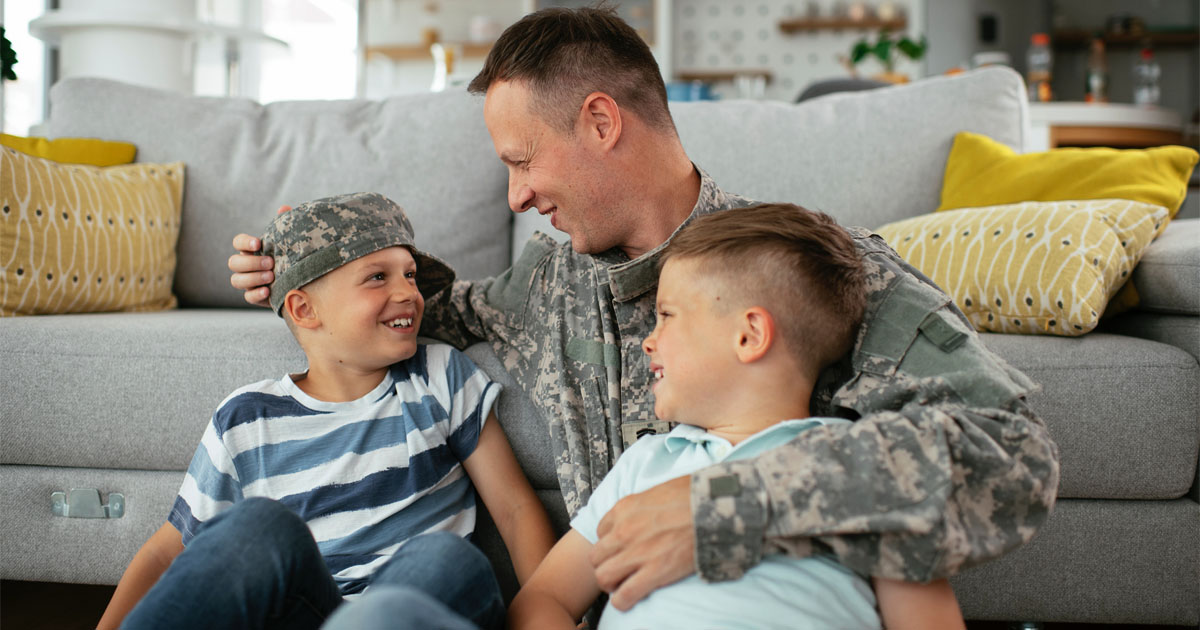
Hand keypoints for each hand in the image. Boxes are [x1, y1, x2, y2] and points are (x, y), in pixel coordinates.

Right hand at [228, 205, 289, 305]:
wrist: (305, 281)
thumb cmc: (293, 256)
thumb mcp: (291, 241)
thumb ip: (285, 225)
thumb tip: (284, 208)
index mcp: (252, 250)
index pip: (238, 242)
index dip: (244, 242)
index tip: (258, 243)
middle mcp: (246, 266)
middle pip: (233, 263)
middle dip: (250, 262)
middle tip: (271, 262)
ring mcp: (249, 282)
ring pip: (236, 280)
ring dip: (252, 278)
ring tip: (271, 276)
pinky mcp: (255, 296)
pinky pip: (247, 297)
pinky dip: (255, 294)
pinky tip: (268, 290)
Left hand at [590, 475, 694, 610]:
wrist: (715, 506)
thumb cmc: (694, 494)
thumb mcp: (659, 490)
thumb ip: (644, 506)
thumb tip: (649, 515)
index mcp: (625, 507)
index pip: (601, 531)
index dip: (611, 543)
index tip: (622, 549)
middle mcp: (624, 530)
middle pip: (596, 555)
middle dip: (605, 565)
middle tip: (619, 570)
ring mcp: (637, 552)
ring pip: (603, 576)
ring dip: (610, 583)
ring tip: (622, 585)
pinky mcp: (654, 572)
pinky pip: (624, 595)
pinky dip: (622, 601)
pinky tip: (629, 599)